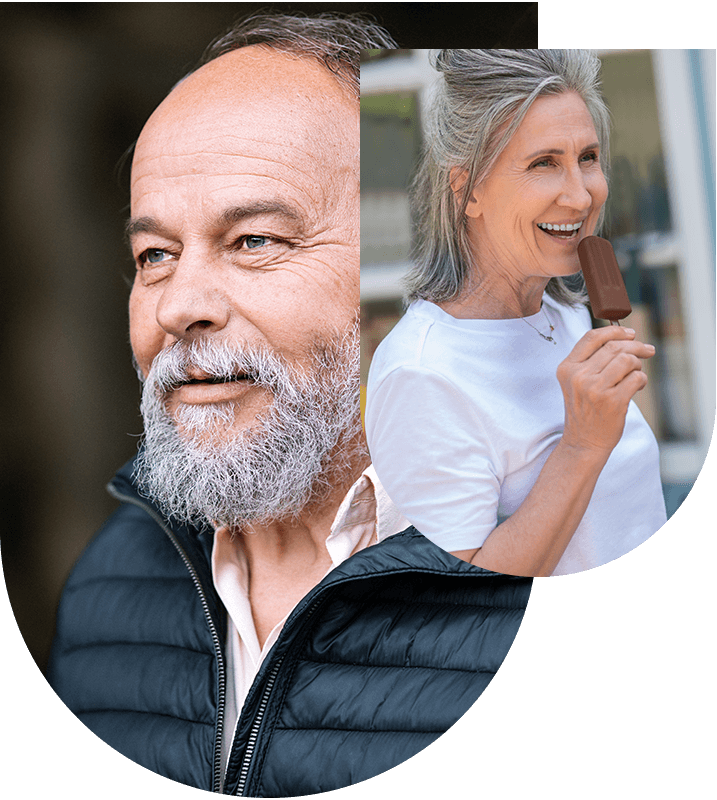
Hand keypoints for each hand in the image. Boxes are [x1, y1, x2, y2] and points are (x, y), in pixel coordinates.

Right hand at [556, 326, 654, 455]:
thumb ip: (591, 360)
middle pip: (614, 347)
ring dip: (638, 365)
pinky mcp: (613, 401)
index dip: (614, 330)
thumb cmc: (585, 410)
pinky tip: (638, 387)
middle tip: (647, 350)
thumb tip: (623, 337)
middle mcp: (579, 376)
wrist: (583, 442)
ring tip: (636, 374)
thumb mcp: (576, 382)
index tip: (630, 333)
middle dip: (636, 346)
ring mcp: (595, 389)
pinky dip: (642, 380)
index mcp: (567, 368)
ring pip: (627, 360)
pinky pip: (636, 378)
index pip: (592, 337)